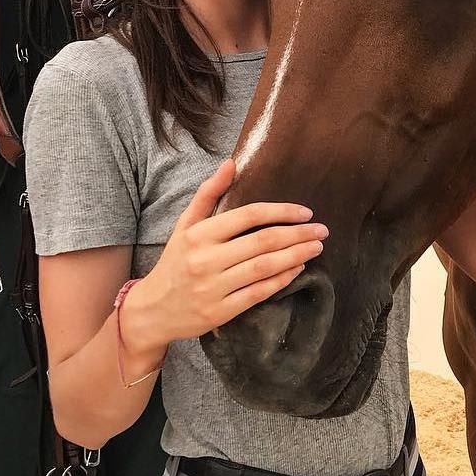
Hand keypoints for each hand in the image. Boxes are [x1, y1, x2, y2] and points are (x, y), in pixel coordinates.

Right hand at [123, 160, 328, 350]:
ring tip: (316, 247)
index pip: (248, 215)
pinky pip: (258, 293)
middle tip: (322, 230)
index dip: (281, 212)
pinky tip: (298, 269)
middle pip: (263, 242)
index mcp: (200, 234)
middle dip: (298, 234)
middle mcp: (206, 259)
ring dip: (296, 255)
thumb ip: (208, 193)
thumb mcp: (185, 224)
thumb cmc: (175, 260)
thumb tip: (231, 162)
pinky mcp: (220, 312)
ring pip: (264, 267)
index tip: (305, 212)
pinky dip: (282, 280)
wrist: (154, 309)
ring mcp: (213, 287)